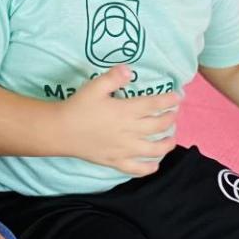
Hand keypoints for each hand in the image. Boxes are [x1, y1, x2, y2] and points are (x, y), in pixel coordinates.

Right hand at [58, 65, 178, 174]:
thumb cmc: (78, 107)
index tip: (177, 97)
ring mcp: (124, 149)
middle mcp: (129, 131)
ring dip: (167, 144)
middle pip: (158, 126)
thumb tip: (130, 70)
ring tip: (171, 139)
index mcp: (125, 111)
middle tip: (173, 114)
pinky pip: (136, 169)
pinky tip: (154, 164)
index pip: (154, 105)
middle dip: (170, 119)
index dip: (169, 101)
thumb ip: (113, 77)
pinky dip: (148, 168)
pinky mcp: (115, 161)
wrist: (60, 131)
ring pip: (154, 149)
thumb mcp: (94, 86)